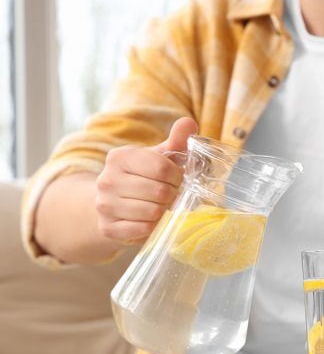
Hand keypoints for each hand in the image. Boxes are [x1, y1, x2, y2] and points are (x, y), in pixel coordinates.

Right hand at [95, 117, 197, 244]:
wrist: (115, 203)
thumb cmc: (145, 177)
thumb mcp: (160, 157)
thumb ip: (176, 140)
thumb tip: (188, 122)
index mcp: (120, 157)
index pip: (162, 168)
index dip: (177, 176)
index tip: (176, 179)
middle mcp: (107, 179)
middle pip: (159, 191)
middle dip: (172, 195)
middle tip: (170, 195)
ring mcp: (104, 205)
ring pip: (152, 212)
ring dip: (163, 211)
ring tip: (160, 206)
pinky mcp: (107, 228)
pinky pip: (142, 230)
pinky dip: (152, 227)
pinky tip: (150, 220)